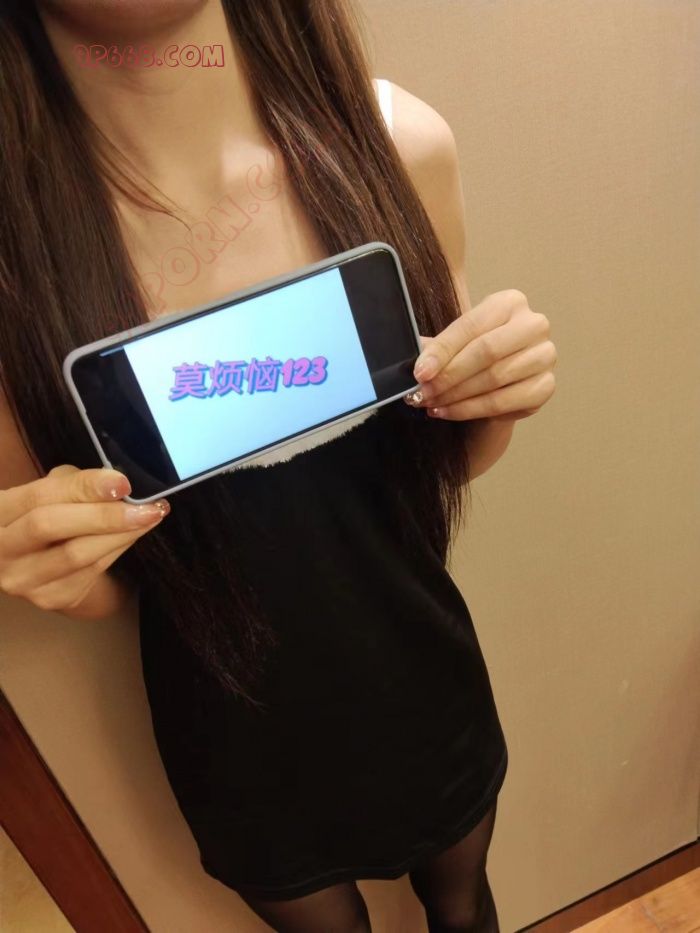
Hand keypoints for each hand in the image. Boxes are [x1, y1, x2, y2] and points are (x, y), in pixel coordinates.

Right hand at [0, 465, 168, 612]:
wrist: (37, 562)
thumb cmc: (43, 514)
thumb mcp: (48, 492)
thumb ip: (72, 484)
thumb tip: (116, 482)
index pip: (38, 497)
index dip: (82, 488)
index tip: (123, 483)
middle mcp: (0, 549)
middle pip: (51, 526)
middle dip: (104, 514)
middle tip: (147, 506)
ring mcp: (23, 579)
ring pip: (77, 554)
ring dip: (122, 533)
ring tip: (151, 515)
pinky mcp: (50, 598)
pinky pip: (93, 570)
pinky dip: (119, 547)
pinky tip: (136, 532)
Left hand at [405, 289, 556, 420]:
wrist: (502, 379)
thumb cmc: (476, 353)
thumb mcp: (456, 342)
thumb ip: (437, 347)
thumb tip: (415, 360)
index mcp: (510, 302)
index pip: (470, 326)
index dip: (442, 351)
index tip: (420, 373)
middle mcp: (533, 325)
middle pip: (486, 352)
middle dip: (448, 376)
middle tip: (422, 393)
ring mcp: (544, 356)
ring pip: (494, 379)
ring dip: (456, 396)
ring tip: (431, 404)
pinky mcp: (545, 386)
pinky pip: (503, 402)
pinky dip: (471, 410)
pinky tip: (449, 412)